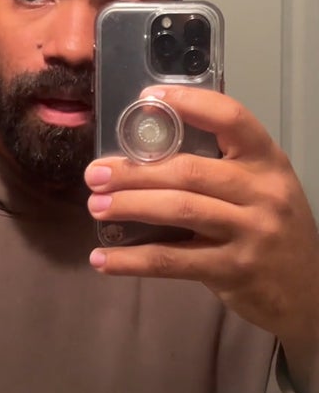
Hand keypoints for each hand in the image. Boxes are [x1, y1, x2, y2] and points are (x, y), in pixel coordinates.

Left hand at [85, 86, 318, 392]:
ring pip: (179, 209)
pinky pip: (172, 260)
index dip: (188, 104)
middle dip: (135, 170)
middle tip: (95, 173)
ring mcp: (251, 232)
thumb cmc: (270, 231)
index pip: (232, 119)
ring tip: (96, 206)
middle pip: (188, 170)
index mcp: (267, 162)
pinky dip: (131, 260)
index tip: (145, 99)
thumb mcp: (259, 190)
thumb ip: (217, 169)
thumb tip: (141, 153)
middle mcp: (263, 192)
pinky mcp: (234, 270)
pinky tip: (102, 258)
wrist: (308, 293)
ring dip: (129, 206)